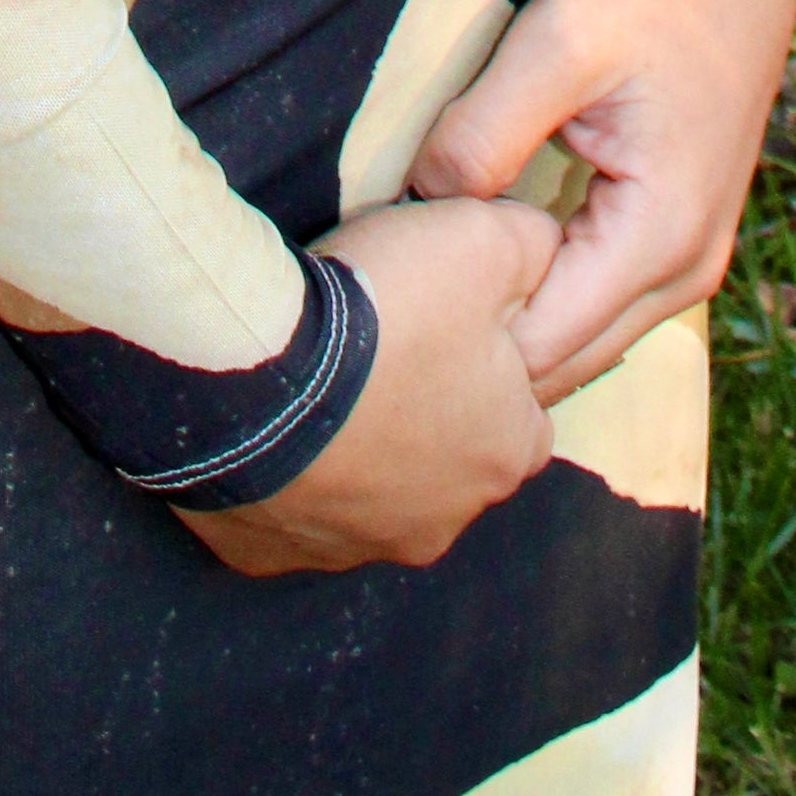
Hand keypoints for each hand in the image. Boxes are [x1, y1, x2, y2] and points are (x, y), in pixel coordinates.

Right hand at [174, 189, 560, 575]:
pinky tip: (267, 422)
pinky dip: (288, 472)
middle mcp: (443, 522)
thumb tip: (545, 253)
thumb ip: (533, 249)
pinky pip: (294, 511)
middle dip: (423, 413)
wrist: (250, 373)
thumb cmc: (385, 313)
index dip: (490, 360)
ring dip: (357, 448)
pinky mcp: (275, 553)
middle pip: (449, 459)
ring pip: (372, 493)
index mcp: (506, 455)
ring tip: (318, 381)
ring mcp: (356, 547)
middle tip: (378, 347)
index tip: (446, 319)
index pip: (523, 411)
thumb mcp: (484, 242)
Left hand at [405, 0, 795, 401]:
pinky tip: (495, 254)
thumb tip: (420, 204)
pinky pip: (602, 303)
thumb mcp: (556, 44)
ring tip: (445, 272)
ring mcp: (690, 266)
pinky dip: (549, 295)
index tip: (408, 284)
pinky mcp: (680, 242)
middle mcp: (685, 276)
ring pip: (583, 340)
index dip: (467, 327)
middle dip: (486, 342)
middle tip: (412, 289)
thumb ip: (482, 133)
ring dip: (516, 321)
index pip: (541, 346)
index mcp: (657, 241)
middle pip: (563, 362)